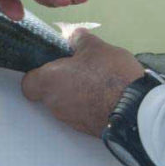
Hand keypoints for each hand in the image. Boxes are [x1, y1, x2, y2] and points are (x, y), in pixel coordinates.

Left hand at [21, 28, 144, 136]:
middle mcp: (55, 105)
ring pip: (66, 104)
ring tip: (97, 79)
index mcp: (49, 82)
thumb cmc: (109, 75)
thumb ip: (79, 39)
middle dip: (61, 81)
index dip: (37, 73)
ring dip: (76, 92)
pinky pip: (82, 113)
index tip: (52, 64)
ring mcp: (71, 120)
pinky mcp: (88, 130)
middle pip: (48, 93)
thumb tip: (73, 35)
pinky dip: (90, 104)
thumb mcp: (95, 47)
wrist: (136, 109)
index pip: (28, 83)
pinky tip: (106, 93)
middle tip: (79, 67)